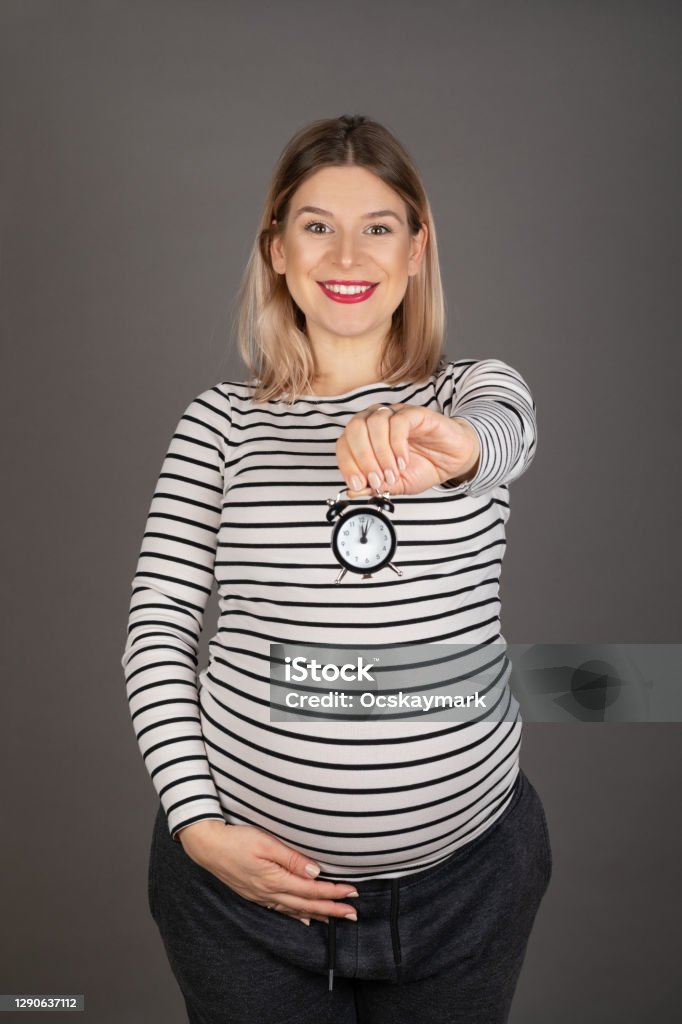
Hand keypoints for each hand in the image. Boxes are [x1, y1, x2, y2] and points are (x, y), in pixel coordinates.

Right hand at [177, 820, 358, 925]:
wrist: (207, 846)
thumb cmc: (236, 839)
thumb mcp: (265, 842)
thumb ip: (292, 858)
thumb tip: (316, 871)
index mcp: (275, 879)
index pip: (312, 889)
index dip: (334, 892)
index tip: (352, 894)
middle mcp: (270, 893)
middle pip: (307, 904)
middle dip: (332, 909)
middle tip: (353, 913)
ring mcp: (261, 896)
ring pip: (296, 910)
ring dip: (318, 914)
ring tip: (335, 919)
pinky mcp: (255, 894)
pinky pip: (281, 910)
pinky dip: (296, 915)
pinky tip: (304, 919)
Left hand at [336, 404, 480, 496]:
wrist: (452, 460)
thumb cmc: (424, 466)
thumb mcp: (396, 485)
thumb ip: (374, 487)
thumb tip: (353, 491)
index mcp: (366, 436)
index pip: (344, 444)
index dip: (348, 465)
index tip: (359, 484)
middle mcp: (376, 421)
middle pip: (354, 430)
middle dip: (362, 458)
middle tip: (377, 479)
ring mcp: (395, 414)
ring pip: (374, 424)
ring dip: (381, 453)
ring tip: (393, 472)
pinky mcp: (415, 413)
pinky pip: (398, 422)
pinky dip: (397, 444)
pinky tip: (403, 460)